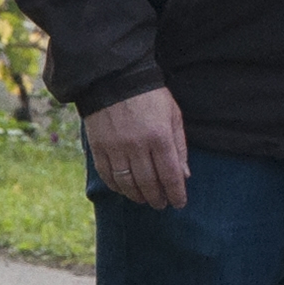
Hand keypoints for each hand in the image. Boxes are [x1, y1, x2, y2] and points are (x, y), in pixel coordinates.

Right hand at [85, 88, 189, 208]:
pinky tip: (124, 189)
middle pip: (148, 183)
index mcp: (160, 137)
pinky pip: (107, 175)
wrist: (115, 79)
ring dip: (137, 196)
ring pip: (127, 183)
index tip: (179, 204)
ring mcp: (116, 148)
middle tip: (161, 205)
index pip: (170, 175)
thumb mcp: (173, 115)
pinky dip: (116, 186)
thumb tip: (184, 175)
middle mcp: (137, 146)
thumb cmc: (151, 97)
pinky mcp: (99, 147)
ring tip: (145, 200)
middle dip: (157, 198)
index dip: (176, 193)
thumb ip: (180, 146)